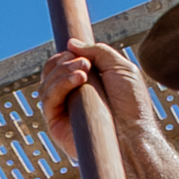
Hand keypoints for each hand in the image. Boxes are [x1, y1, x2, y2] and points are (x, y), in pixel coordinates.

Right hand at [40, 41, 150, 164]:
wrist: (133, 135)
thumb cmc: (132, 106)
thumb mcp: (120, 68)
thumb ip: (98, 52)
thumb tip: (70, 43)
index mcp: (85, 85)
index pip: (62, 65)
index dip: (63, 55)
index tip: (73, 49)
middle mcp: (71, 98)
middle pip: (50, 72)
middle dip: (64, 61)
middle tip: (85, 64)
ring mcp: (63, 111)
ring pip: (46, 84)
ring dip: (62, 71)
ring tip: (84, 72)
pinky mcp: (56, 125)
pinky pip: (46, 100)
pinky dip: (58, 85)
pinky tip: (77, 80)